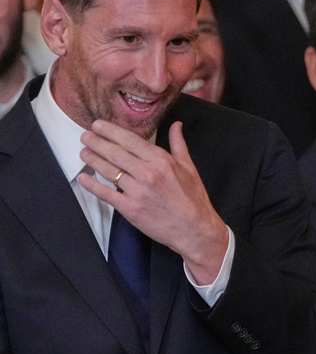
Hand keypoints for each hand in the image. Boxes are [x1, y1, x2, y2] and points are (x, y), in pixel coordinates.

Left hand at [79, 119, 229, 284]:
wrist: (194, 228)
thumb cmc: (193, 198)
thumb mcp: (189, 167)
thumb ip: (178, 144)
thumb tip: (176, 125)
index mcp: (162, 160)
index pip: (130, 141)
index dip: (111, 131)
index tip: (98, 125)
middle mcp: (148, 173)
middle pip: (115, 153)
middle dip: (97, 142)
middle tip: (85, 136)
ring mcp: (137, 191)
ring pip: (108, 171)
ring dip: (93, 160)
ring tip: (83, 152)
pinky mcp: (130, 209)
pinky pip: (106, 194)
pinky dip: (92, 185)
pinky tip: (83, 178)